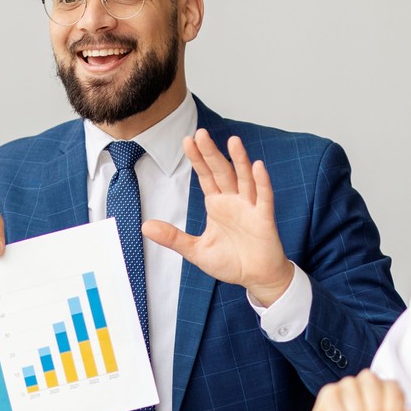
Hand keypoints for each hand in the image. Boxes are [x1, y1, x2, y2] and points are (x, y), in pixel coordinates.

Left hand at [142, 131, 294, 303]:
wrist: (256, 278)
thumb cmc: (231, 261)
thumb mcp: (196, 251)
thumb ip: (173, 238)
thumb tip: (145, 227)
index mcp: (217, 205)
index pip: (205, 176)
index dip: (197, 159)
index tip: (187, 141)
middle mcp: (233, 201)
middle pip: (222, 171)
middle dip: (211, 153)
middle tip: (201, 133)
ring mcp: (250, 207)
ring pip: (244, 179)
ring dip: (240, 160)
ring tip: (233, 141)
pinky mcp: (264, 219)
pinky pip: (264, 198)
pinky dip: (262, 182)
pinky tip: (258, 167)